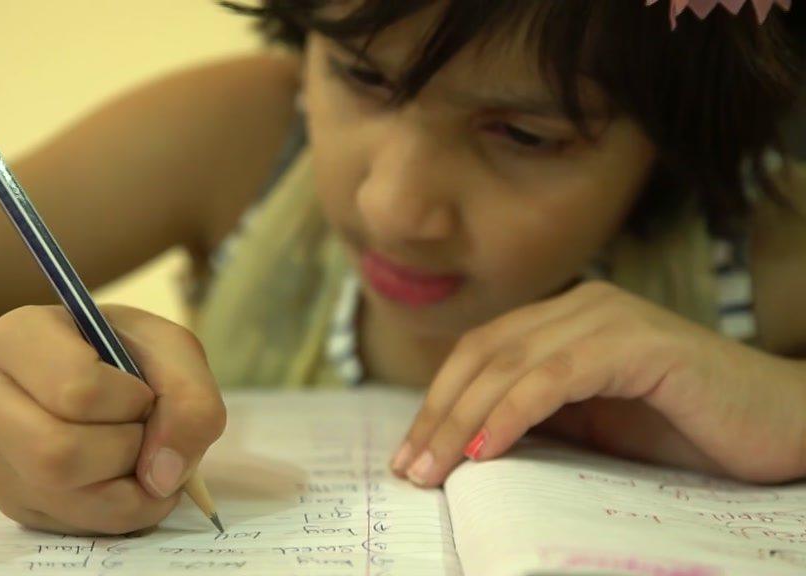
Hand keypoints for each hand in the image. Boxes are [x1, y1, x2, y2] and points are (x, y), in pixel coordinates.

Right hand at [0, 305, 224, 534]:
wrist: (84, 374)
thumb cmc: (125, 353)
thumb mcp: (169, 349)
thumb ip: (188, 396)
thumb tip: (164, 476)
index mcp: (17, 337)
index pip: (75, 389)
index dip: (129, 400)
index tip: (142, 391)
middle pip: (57, 453)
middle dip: (125, 449)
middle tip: (143, 429)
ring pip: (60, 495)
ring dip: (125, 486)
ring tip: (139, 456)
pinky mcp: (9, 501)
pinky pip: (71, 525)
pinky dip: (120, 510)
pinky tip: (128, 479)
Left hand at [391, 281, 805, 486]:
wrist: (782, 426)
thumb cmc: (688, 431)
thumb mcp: (592, 426)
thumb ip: (538, 419)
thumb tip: (463, 447)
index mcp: (565, 318)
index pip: (480, 353)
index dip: (437, 402)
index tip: (409, 455)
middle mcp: (581, 306)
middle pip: (484, 355)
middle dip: (437, 416)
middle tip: (409, 471)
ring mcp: (610, 319)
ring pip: (510, 364)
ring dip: (462, 421)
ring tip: (434, 471)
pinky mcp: (638, 344)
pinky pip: (555, 378)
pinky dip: (512, 414)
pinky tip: (485, 450)